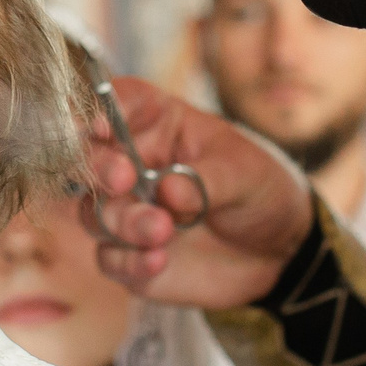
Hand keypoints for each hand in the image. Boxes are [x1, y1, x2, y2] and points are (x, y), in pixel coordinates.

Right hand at [83, 77, 313, 309]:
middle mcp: (131, 163)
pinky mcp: (127, 252)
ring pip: (95, 213)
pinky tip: (159, 261)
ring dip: (124, 222)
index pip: (116, 103)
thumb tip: (167, 190)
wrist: (276, 250)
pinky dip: (128, 261)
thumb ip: (208, 180)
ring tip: (165, 231)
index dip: (100, 110)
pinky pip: (109, 258)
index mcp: (157, 125)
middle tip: (126, 180)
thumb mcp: (245, 174)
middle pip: (90, 159)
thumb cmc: (258, 191)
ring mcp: (125, 209)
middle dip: (100, 169)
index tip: (104, 126)